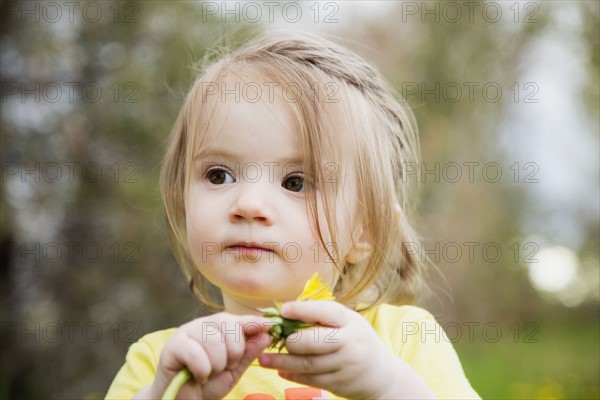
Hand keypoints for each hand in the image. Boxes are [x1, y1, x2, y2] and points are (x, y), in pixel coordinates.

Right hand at [147, 312, 271, 398]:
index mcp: (219, 328)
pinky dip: (202, 370)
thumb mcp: (233, 371)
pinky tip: (198, 376)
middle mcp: (203, 325)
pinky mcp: (173, 345)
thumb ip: (248, 353)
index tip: (269, 327)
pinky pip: (196, 353)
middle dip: (234, 352)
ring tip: (209, 374)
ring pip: (213, 340)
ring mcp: (187, 332)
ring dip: (216, 365)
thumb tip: (266, 335)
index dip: (254, 322)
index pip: (240, 319)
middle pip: (229, 326)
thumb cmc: (207, 384)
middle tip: (225, 367)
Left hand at [257, 301, 434, 398]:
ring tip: (264, 358)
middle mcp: (350, 343)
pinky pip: (310, 380)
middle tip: (276, 338)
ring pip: (307, 364)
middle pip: (312, 342)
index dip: (301, 310)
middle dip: (290, 340)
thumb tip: (286, 311)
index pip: (325, 312)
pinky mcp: (339, 384)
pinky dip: (292, 375)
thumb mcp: (348, 322)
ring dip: (282, 361)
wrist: (381, 375)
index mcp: (350, 322)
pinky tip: (280, 369)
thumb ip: (323, 316)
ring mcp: (345, 366)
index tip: (282, 310)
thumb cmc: (357, 340)